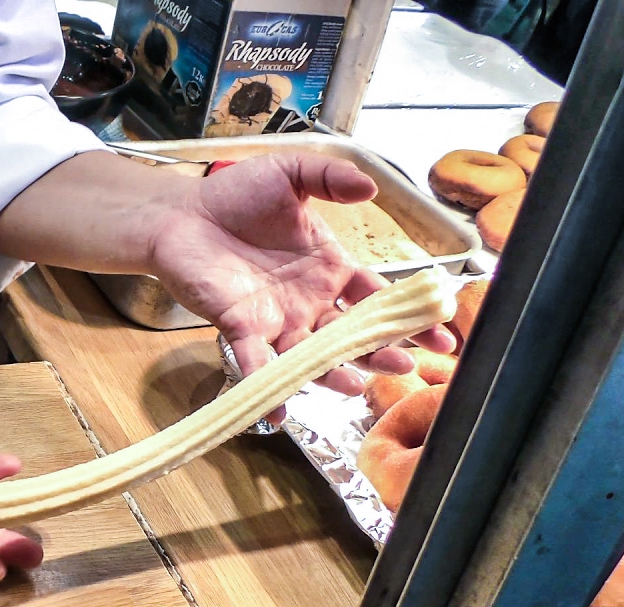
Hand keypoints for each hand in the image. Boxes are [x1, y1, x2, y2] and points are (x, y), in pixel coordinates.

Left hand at [145, 153, 454, 418]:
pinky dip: (267, 387)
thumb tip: (372, 187)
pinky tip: (280, 413)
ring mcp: (277, 320)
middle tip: (409, 365)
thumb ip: (330, 179)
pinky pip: (257, 364)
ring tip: (355, 385)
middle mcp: (310, 302)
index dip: (409, 314)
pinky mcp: (241, 328)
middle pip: (353, 335)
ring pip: (312, 356)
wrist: (181, 214)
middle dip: (382, 352)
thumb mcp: (290, 175)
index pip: (377, 297)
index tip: (443, 334)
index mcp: (329, 269)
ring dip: (334, 373)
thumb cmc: (235, 197)